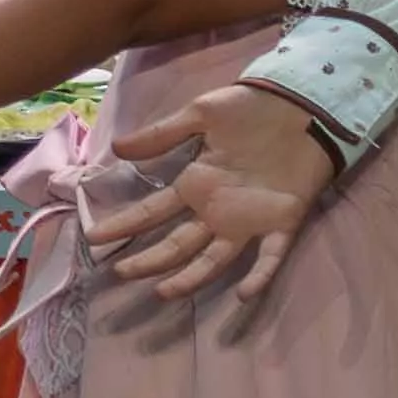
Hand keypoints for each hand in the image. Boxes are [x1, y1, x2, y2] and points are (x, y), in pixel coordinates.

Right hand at [85, 84, 338, 314]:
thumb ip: (162, 135)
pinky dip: (258, 276)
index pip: (153, 212)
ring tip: (163, 292)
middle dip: (149, 260)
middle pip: (178, 244)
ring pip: (215, 259)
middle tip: (120, 273)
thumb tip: (116, 148)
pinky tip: (242, 294)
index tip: (95, 237)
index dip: (125, 224)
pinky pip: (270, 256)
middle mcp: (217, 210)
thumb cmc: (250, 108)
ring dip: (190, 277)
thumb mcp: (201, 114)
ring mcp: (248, 220)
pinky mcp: (282, 223)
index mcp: (196, 185)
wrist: (301, 104)